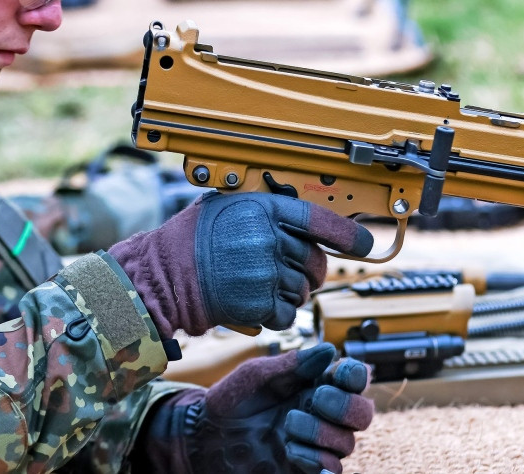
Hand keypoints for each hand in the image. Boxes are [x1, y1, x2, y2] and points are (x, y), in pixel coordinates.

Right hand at [109, 192, 373, 335]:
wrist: (158, 277)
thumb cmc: (188, 241)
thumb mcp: (225, 207)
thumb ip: (263, 211)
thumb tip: (303, 220)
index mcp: (261, 209)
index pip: (319, 219)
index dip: (347, 234)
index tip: (365, 243)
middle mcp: (267, 238)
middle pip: (315, 261)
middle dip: (308, 272)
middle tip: (286, 273)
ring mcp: (263, 271)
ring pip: (302, 290)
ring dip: (288, 294)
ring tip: (259, 287)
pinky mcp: (257, 303)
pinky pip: (287, 314)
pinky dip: (276, 315)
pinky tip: (254, 305)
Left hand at [137, 343, 373, 472]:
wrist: (204, 439)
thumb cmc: (229, 402)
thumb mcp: (254, 375)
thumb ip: (291, 364)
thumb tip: (329, 351)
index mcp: (314, 384)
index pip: (355, 378)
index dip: (355, 375)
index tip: (336, 374)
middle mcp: (323, 414)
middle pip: (363, 414)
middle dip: (345, 406)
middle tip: (315, 399)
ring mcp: (316, 443)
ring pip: (348, 443)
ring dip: (320, 433)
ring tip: (287, 426)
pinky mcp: (306, 468)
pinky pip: (332, 469)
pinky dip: (316, 460)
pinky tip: (290, 450)